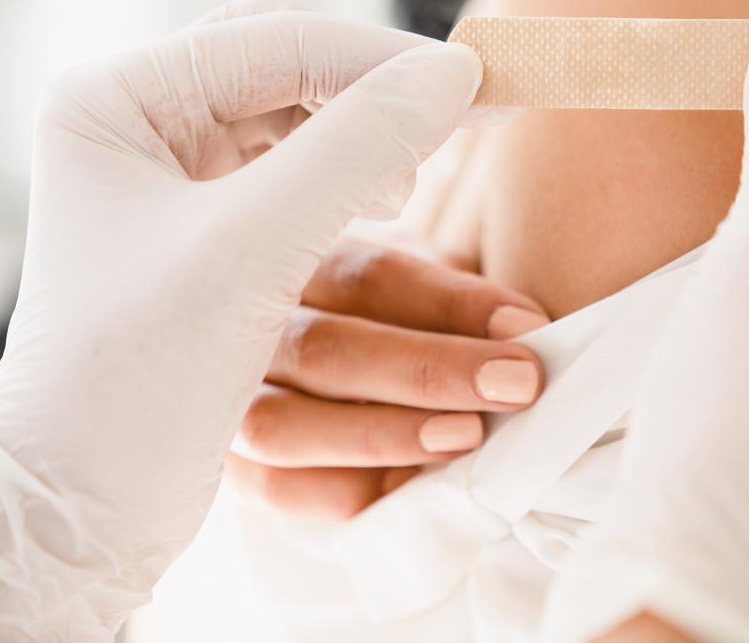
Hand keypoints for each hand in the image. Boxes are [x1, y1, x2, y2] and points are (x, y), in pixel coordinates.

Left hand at [0, 0, 483, 638]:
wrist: (82, 504)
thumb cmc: (136, 379)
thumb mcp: (251, 249)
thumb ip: (356, 147)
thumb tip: (453, 72)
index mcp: (119, 101)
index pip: (278, 37)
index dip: (385, 59)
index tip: (479, 86)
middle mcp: (139, 122)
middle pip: (288, 63)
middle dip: (368, 97)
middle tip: (437, 137)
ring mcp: (169, 173)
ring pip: (297, 115)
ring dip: (365, 144)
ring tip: (403, 194)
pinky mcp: (202, 225)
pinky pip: (294, 171)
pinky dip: (347, 187)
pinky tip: (378, 215)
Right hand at [226, 235, 547, 518]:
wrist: (290, 355)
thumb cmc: (371, 315)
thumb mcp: (403, 287)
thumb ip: (451, 305)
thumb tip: (525, 333)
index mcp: (289, 259)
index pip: (368, 277)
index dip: (452, 303)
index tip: (528, 329)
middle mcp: (239, 326)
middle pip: (326, 350)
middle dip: (430, 370)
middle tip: (517, 384)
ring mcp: (221, 401)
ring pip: (286, 426)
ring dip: (386, 435)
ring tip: (466, 436)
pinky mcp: (229, 466)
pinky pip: (280, 490)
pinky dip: (348, 488)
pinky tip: (413, 483)